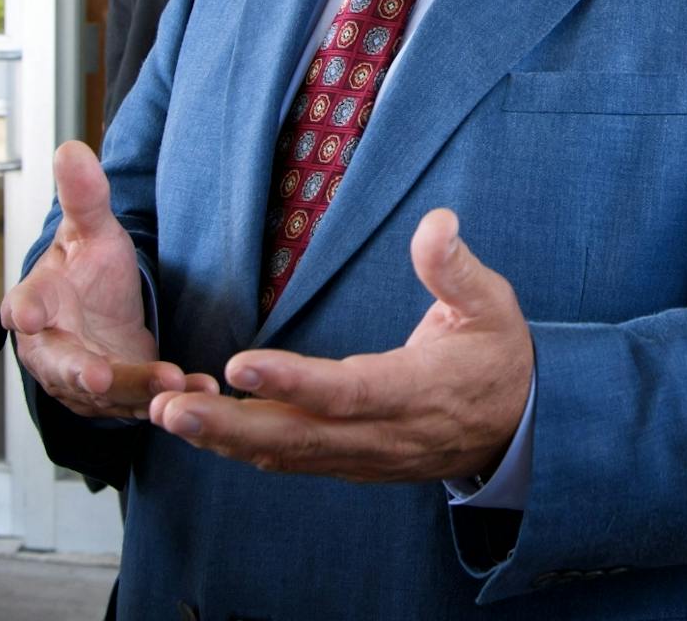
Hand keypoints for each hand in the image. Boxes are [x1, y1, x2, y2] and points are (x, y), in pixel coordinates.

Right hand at [3, 141, 210, 418]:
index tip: (22, 316)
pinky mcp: (118, 398)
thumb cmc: (86, 272)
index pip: (24, 304)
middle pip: (62, 364)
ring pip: (106, 391)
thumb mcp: (92, 231)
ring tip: (174, 380)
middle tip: (98, 378)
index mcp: (39, 302)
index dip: (22, 311)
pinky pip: (140, 402)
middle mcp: (55, 347)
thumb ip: (84, 197)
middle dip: (81, 372)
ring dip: (137, 388)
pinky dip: (169, 397)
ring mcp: (85, 379)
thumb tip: (71, 147)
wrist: (103, 315)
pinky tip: (202, 388)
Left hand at [149, 208, 532, 483]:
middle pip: (298, 438)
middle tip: (168, 409)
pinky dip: (245, 449)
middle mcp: (383, 435)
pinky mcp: (352, 463)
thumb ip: (456, 268)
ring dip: (224, 440)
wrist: (519, 426)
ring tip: (167, 416)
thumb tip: (435, 222)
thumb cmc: (499, 356)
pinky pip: (292, 461)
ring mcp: (365, 457)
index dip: (292, 383)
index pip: (347, 392)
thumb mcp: (492, 304)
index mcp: (416, 391)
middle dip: (229, 427)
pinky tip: (204, 432)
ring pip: (287, 455)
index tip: (237, 364)